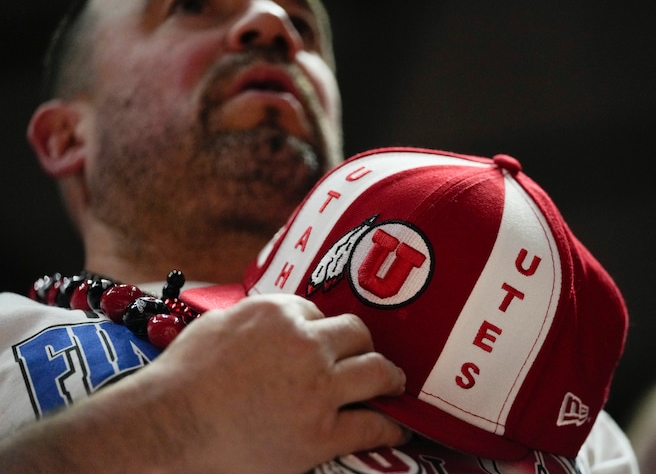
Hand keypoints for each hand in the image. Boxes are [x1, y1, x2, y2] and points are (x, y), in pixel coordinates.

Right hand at [0, 294, 406, 473]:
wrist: (167, 424)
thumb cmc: (181, 375)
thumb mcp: (218, 324)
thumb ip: (254, 317)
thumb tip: (273, 318)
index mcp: (278, 313)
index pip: (318, 313)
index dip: (321, 331)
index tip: (325, 344)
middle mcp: (305, 344)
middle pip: (357, 333)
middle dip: (360, 344)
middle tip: (365, 358)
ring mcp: (317, 389)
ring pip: (377, 371)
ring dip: (389, 377)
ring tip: (395, 384)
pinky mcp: (320, 434)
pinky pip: (372, 426)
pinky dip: (390, 427)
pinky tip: (397, 430)